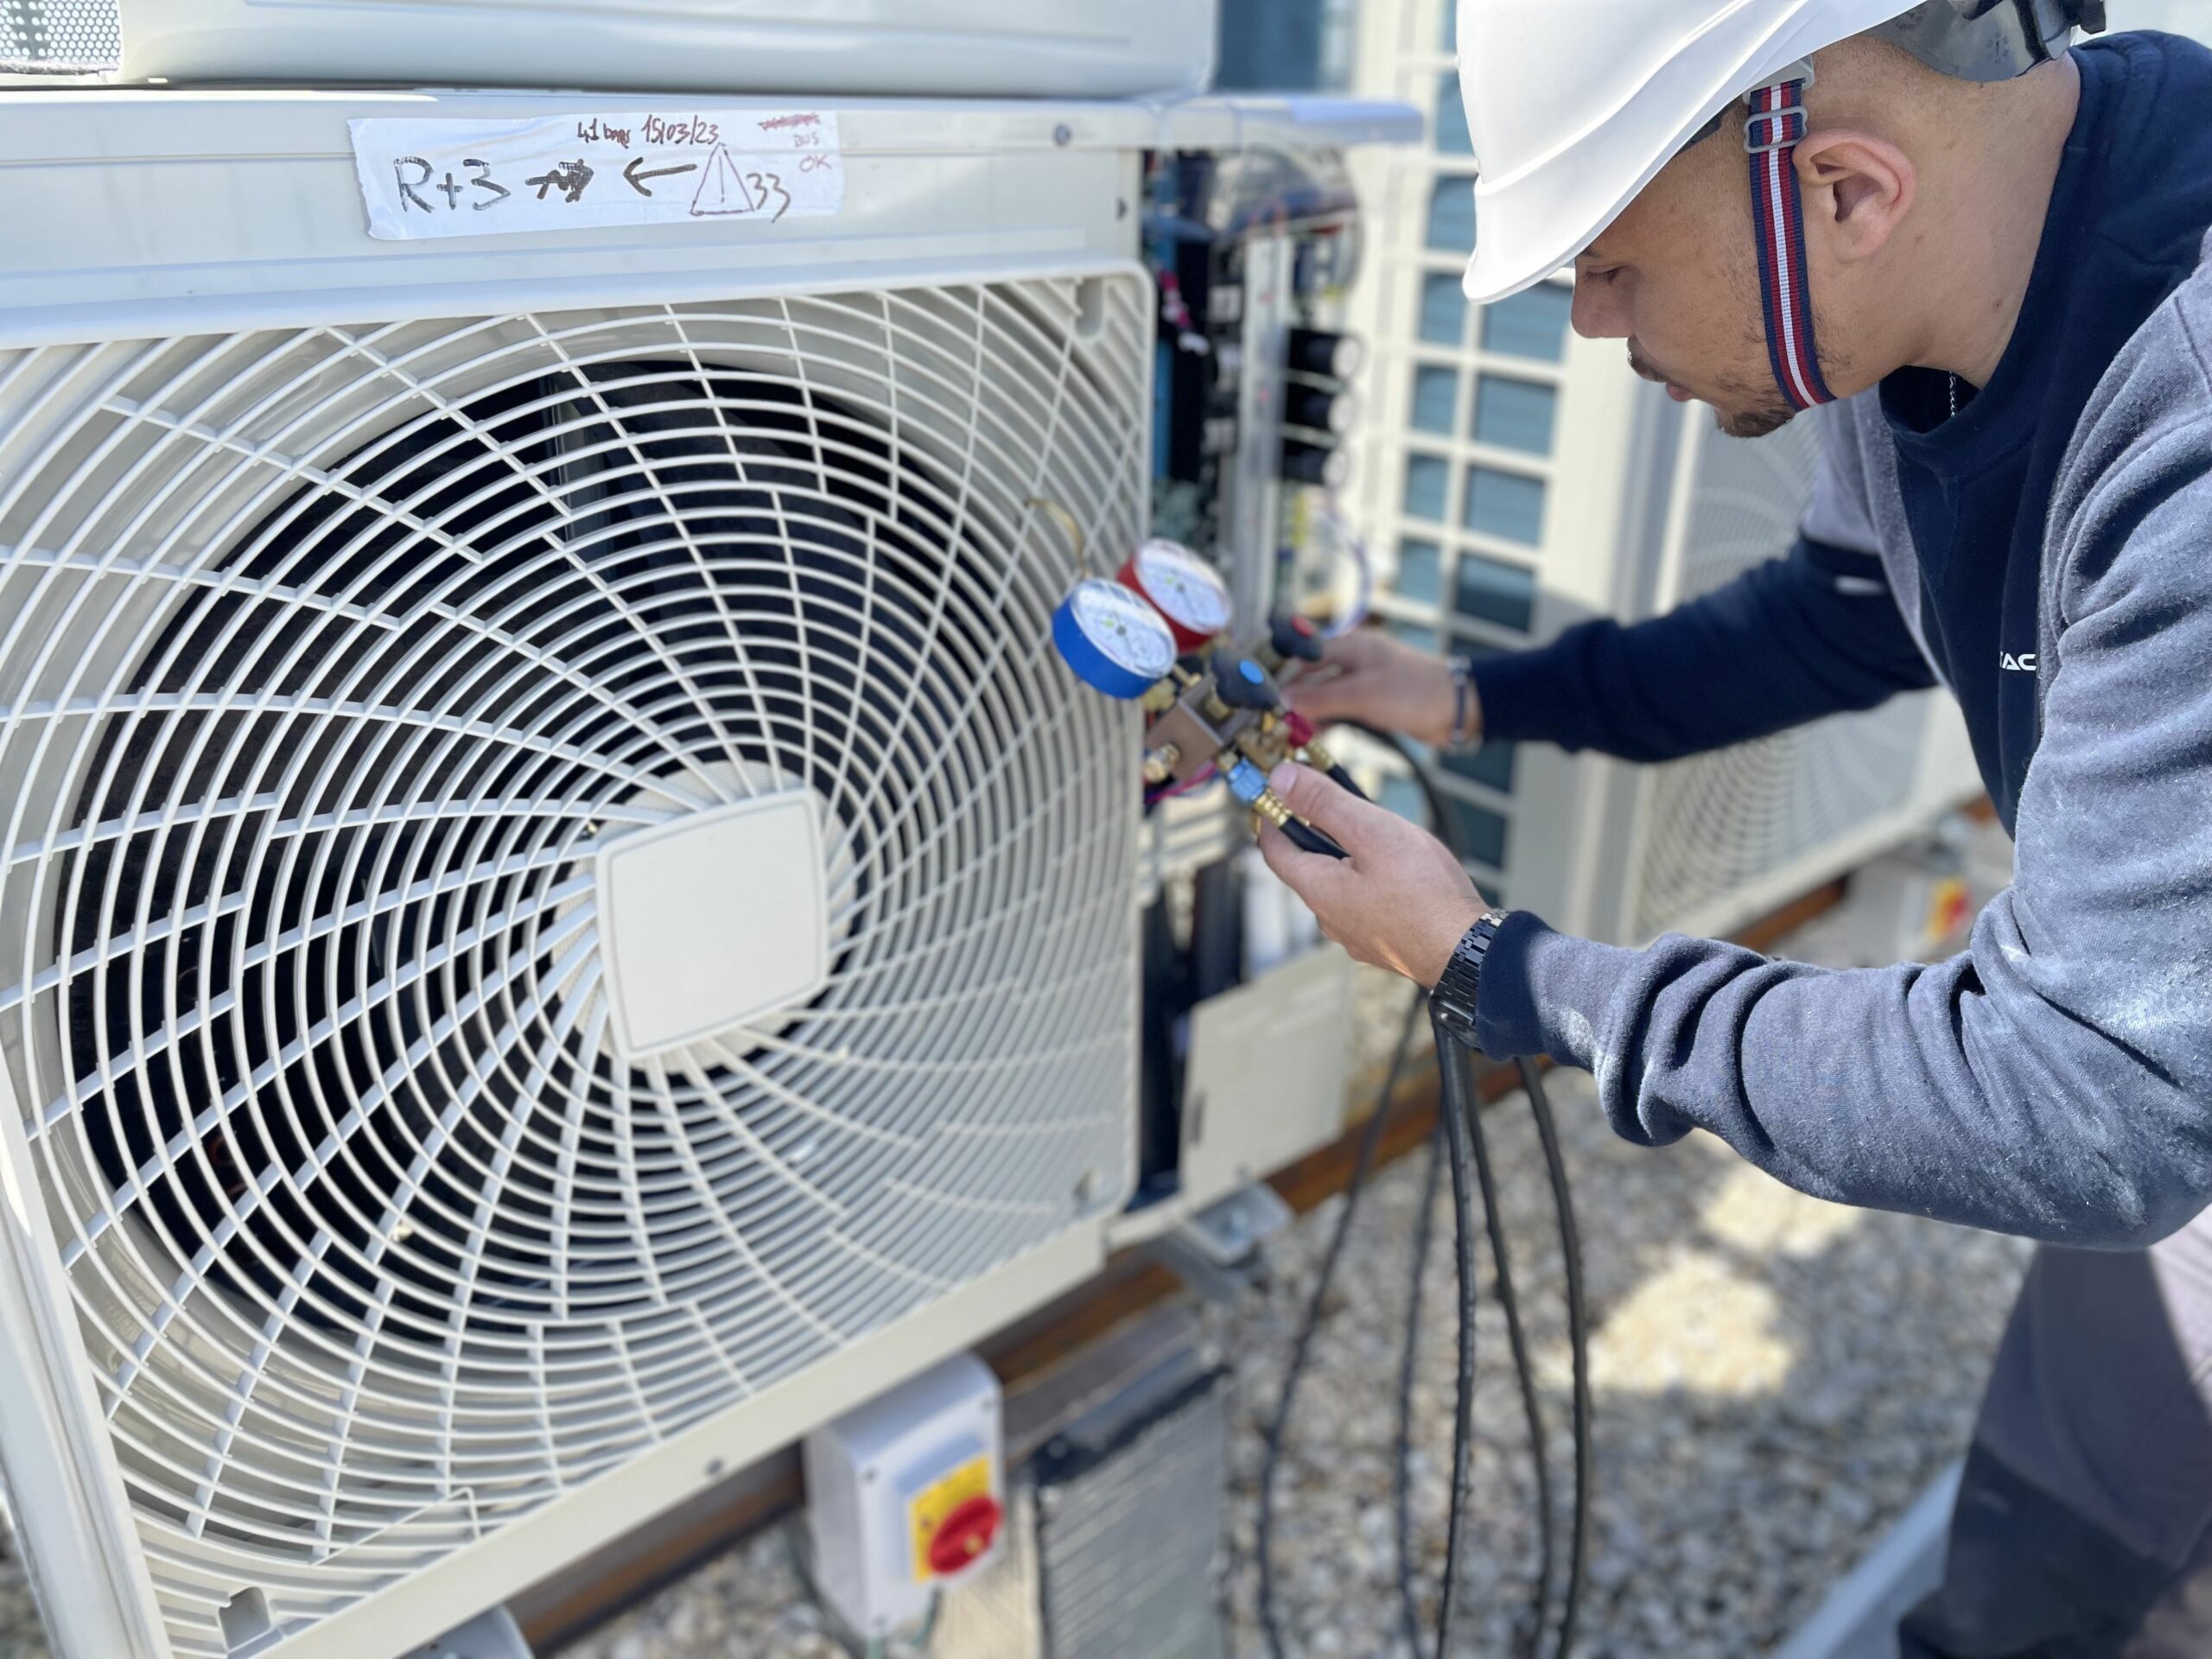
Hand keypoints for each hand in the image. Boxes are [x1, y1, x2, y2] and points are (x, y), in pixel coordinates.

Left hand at [1256, 763, 1486, 986]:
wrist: (1468, 951)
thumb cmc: (1425, 894)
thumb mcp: (1370, 831)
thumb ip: (1324, 803)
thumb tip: (1281, 780)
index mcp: (1318, 889)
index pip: (1274, 849)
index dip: (1272, 816)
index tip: (1278, 792)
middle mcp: (1329, 917)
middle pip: (1308, 866)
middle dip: (1318, 832)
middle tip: (1338, 803)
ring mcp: (1356, 934)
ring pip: (1339, 885)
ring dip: (1349, 857)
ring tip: (1379, 836)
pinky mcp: (1382, 942)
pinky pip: (1364, 903)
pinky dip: (1371, 880)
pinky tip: (1400, 872)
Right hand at [1282, 629, 1465, 748]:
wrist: (1459, 709)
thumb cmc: (1420, 692)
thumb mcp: (1363, 696)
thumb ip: (1321, 699)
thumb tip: (1283, 701)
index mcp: (1351, 645)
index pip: (1301, 656)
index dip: (1279, 676)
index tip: (1261, 698)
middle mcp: (1353, 660)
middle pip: (1308, 677)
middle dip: (1289, 699)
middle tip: (1269, 721)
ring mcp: (1362, 681)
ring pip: (1322, 696)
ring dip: (1305, 713)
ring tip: (1285, 733)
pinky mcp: (1371, 702)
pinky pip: (1338, 710)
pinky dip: (1323, 721)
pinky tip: (1310, 736)